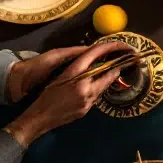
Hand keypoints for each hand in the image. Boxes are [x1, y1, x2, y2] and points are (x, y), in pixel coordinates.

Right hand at [5, 41, 129, 145]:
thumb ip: (76, 70)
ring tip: (111, 71)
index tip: (119, 44)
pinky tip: (95, 87)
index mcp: (73, 74)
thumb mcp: (59, 78)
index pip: (94, 55)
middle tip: (122, 61)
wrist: (40, 118)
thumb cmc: (46, 95)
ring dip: (107, 78)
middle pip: (107, 73)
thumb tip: (92, 62)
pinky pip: (97, 96)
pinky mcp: (88, 108)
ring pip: (104, 85)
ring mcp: (88, 99)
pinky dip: (98, 89)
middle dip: (115, 67)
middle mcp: (84, 86)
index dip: (108, 47)